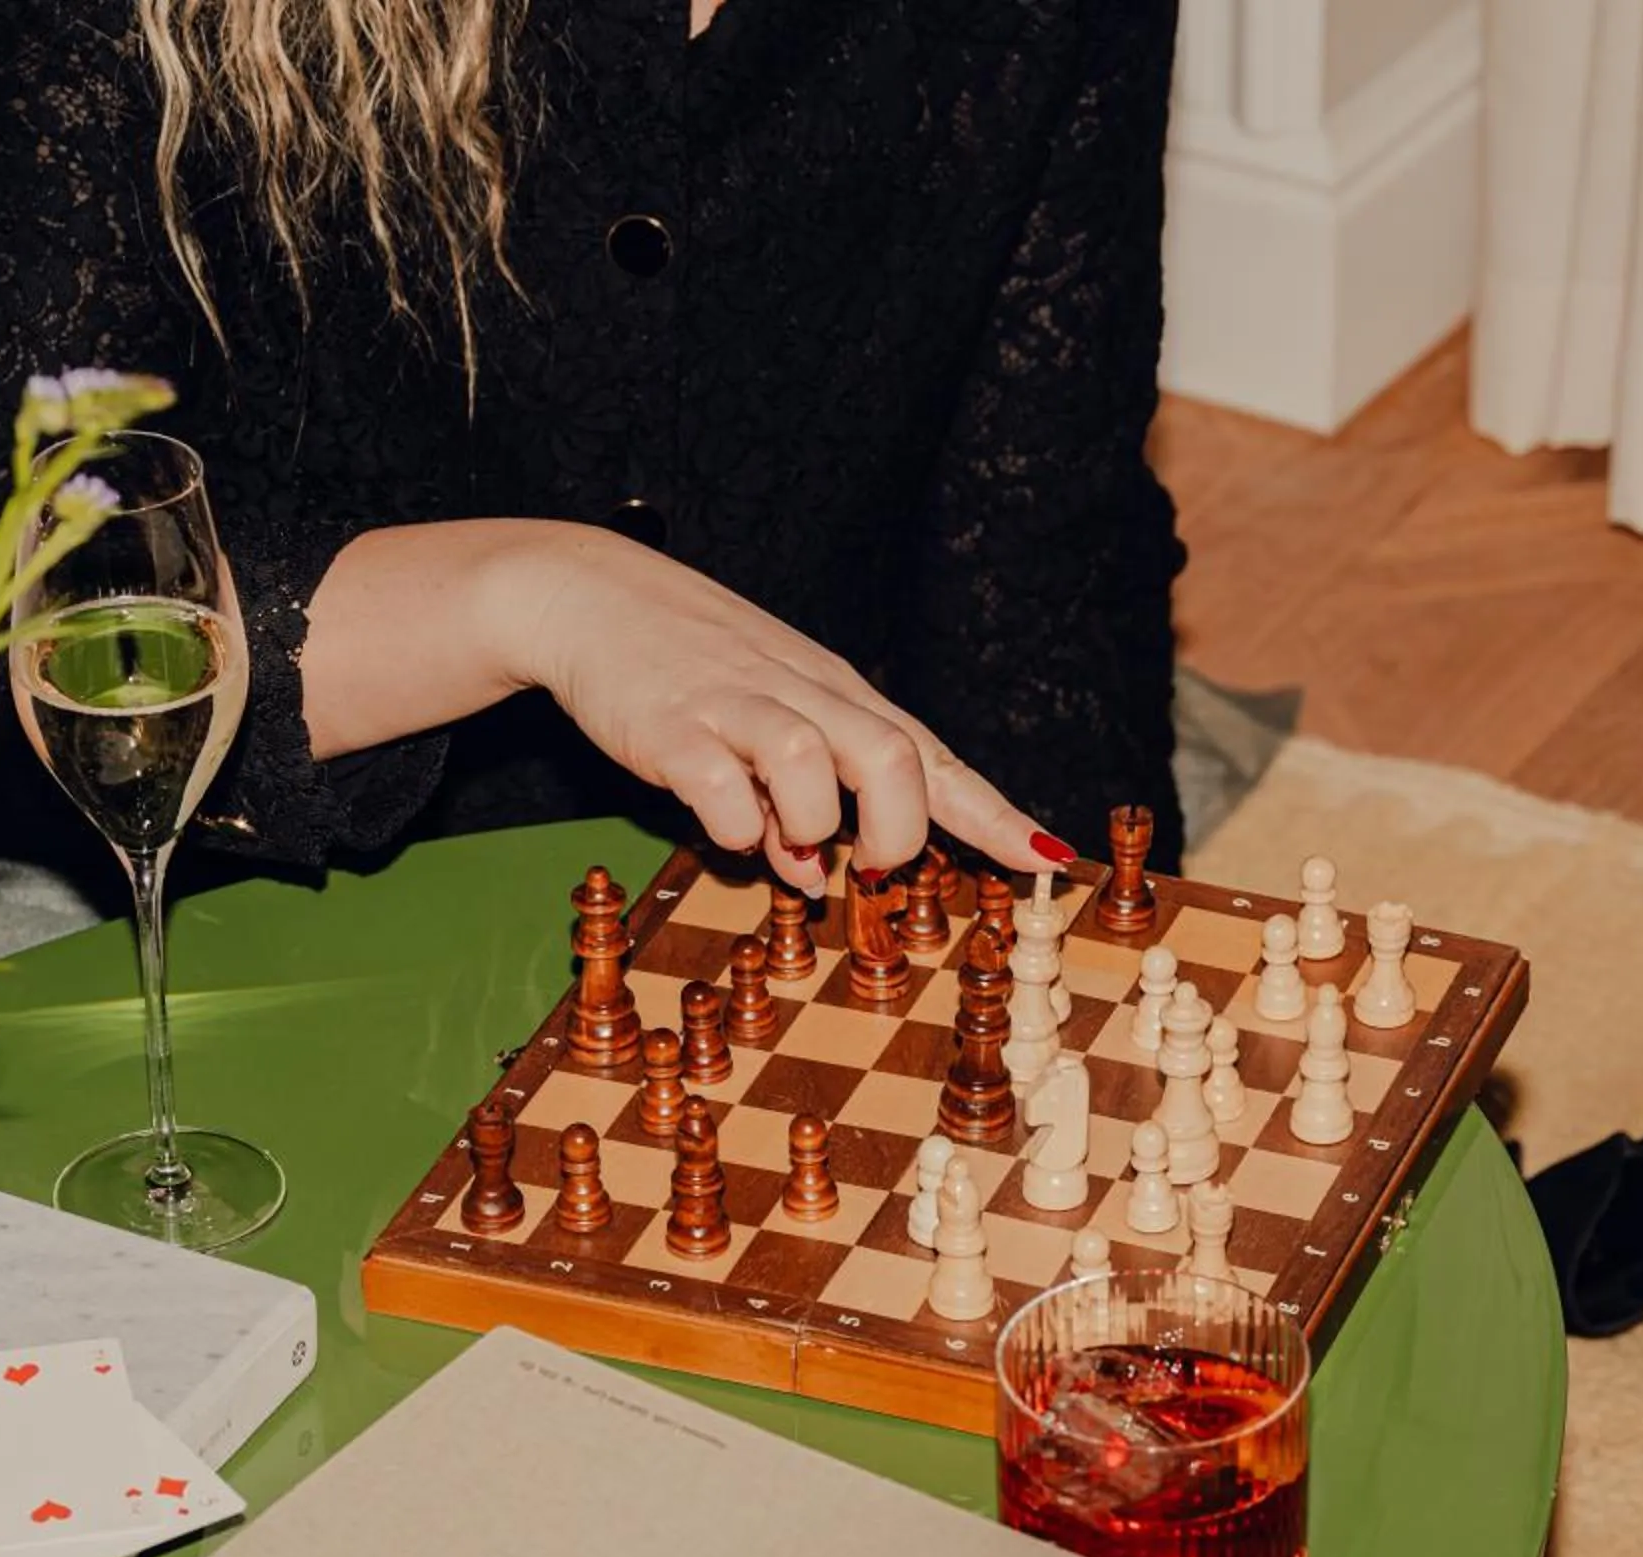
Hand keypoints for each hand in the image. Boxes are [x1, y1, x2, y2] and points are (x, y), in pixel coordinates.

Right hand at [297, 518, 1073, 895]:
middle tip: (875, 866)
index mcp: (841, 697)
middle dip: (899, 832)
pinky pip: (723, 790)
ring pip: (815, 769)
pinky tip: (723, 825)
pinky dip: (734, 826)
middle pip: (894, 761)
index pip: (935, 759)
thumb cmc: (696, 664)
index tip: (1049, 862)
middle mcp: (804, 697)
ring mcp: (739, 707)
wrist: (593, 596)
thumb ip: (805, 798)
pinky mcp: (673, 727)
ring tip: (786, 846)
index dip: (995, 816)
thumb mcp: (770, 722)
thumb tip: (817, 874)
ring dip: (810, 830)